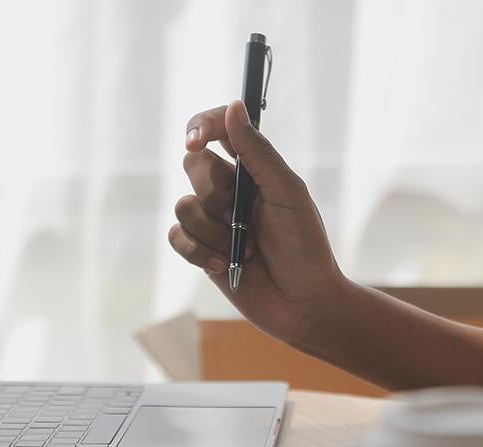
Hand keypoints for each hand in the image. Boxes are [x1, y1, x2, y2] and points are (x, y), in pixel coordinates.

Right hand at [169, 101, 345, 344]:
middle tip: (241, 216)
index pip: (218, 129)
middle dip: (215, 192)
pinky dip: (200, 252)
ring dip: (214, 231)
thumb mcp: (287, 192)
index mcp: (254, 169)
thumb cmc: (305, 247)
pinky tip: (226, 266)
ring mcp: (214, 221)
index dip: (202, 126)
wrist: (303, 303)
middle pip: (193, 165)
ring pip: (184, 206)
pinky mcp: (201, 251)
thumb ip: (258, 152)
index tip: (198, 138)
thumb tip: (234, 107)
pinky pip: (176, 237)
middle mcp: (230, 190)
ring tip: (246, 250)